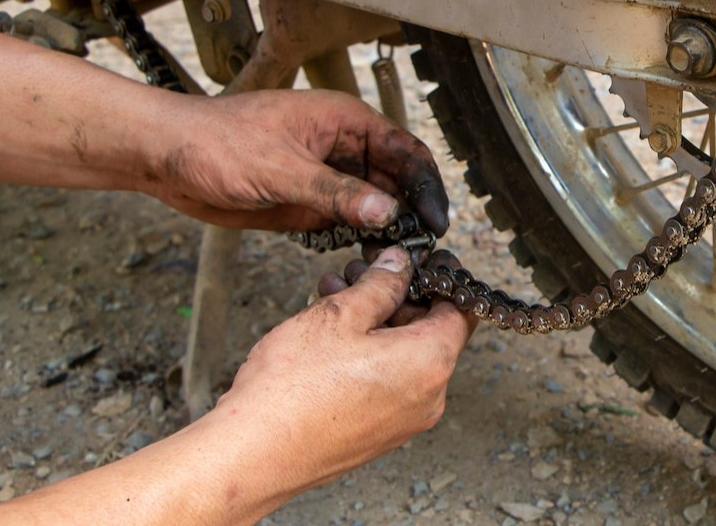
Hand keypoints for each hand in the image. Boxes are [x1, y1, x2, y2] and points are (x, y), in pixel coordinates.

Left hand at [141, 90, 448, 233]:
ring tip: (399, 259)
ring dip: (389, 230)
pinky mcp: (311, 203)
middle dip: (412, 212)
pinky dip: (361, 239)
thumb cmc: (216, 143)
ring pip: (376, 204)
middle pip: (397, 180)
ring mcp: (328, 177)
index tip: (434, 221)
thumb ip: (335, 192)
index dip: (425, 185)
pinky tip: (368, 259)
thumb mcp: (280, 169)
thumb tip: (388, 211)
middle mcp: (344, 148)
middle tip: (422, 249)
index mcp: (345, 122)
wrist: (168, 159)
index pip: (404, 151)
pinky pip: (348, 222)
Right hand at [211, 246, 475, 493]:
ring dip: (376, 322)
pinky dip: (368, 353)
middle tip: (361, 272)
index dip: (443, 279)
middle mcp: (428, 397)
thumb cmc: (294, 387)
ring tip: (334, 296)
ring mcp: (405, 420)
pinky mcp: (379, 434)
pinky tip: (330, 335)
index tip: (421, 261)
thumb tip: (399, 266)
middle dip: (397, 297)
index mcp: (430, 363)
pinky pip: (387, 382)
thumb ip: (380, 284)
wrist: (254, 453)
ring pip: (404, 356)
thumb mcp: (340, 315)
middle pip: (430, 332)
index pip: (461, 311)